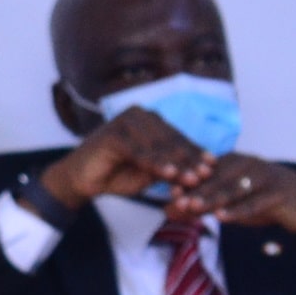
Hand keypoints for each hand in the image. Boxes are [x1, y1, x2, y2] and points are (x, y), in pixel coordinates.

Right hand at [39, 105, 217, 211]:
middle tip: (207, 175)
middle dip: (189, 159)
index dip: (195, 153)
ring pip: (158, 146)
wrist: (82, 179)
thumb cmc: (118, 174)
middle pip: (171, 140)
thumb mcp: (151, 172)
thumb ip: (172, 168)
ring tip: (193, 179)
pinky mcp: (112, 134)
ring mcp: (125, 121)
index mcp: (151, 120)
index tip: (213, 167)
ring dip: (176, 163)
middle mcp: (139, 115)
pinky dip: (155, 163)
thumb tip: (202, 172)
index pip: (178, 138)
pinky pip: (139, 151)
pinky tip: (170, 174)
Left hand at [166, 154, 295, 250]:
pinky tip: (222, 218)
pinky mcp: (278, 193)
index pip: (206, 171)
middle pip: (217, 179)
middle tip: (176, 201)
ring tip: (192, 208)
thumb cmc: (263, 200)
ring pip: (233, 190)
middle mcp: (247, 164)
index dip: (188, 181)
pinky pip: (254, 203)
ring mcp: (264, 177)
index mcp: (234, 161)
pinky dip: (237, 210)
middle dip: (195, 190)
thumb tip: (168, 209)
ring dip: (211, 199)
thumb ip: (203, 203)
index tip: (169, 192)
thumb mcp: (231, 202)